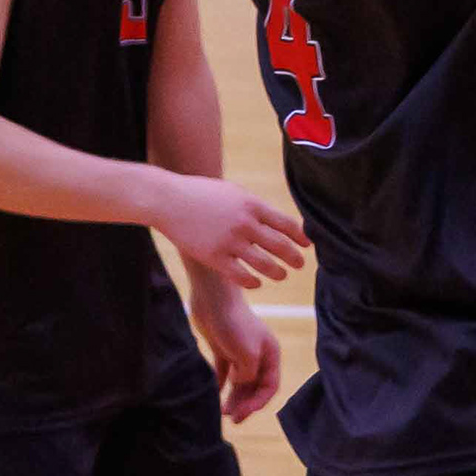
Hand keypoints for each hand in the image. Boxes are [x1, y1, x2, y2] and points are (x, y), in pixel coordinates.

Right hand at [147, 171, 305, 287]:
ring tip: (281, 275)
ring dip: (277, 273)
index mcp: (252, 204)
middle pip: (281, 246)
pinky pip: (242, 276)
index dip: (300, 237)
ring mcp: (230, 242)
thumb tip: (276, 222)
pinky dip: (253, 282)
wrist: (168, 200)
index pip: (286, 224)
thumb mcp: (232, 192)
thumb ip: (254, 207)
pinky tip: (256, 283)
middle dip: (294, 258)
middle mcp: (245, 223)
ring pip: (265, 265)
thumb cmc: (201, 194)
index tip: (307, 245)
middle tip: (300, 265)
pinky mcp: (215, 257)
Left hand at [187, 270, 282, 424]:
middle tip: (232, 418)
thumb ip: (247, 376)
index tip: (242, 414)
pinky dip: (220, 385)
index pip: (270, 386)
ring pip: (239, 381)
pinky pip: (224, 373)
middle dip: (245, 403)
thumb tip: (240, 386)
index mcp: (270, 354)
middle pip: (254, 386)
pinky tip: (214, 395)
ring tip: (222, 412)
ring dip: (233, 397)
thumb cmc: (234, 323)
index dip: (258, 403)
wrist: (212, 297)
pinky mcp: (222, 348)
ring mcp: (239, 352)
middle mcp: (257, 354)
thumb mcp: (247, 355)